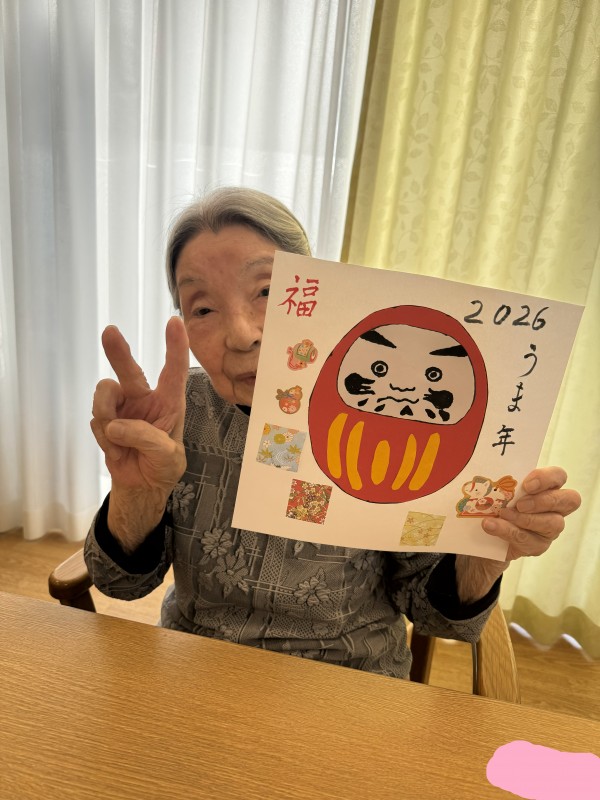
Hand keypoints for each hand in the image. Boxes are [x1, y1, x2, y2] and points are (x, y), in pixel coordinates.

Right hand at [90, 317, 188, 495]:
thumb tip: (115, 425)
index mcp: (170, 403)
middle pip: (130, 371)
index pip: (174, 372)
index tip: (176, 322)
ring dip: (105, 415)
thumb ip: (147, 438)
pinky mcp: (105, 419)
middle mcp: (145, 399)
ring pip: (104, 394)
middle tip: (110, 331)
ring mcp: (123, 408)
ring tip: (117, 441)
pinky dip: (103, 438)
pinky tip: (116, 450)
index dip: (176, 347)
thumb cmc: (163, 466)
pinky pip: (95, 420)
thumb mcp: (167, 456)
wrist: (141, 486)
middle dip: (119, 352)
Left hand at [455, 466, 580, 602]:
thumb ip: (500, 483)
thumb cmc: (493, 506)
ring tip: (502, 515)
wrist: (482, 537)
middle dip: (544, 501)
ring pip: (553, 523)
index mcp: (546, 487)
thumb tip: (486, 471)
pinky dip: (510, 532)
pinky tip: (492, 527)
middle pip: (570, 500)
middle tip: (520, 504)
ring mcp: (549, 528)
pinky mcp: (538, 545)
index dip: (547, 478)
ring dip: (525, 519)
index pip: (559, 476)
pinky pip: (531, 541)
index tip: (526, 484)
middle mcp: (554, 507)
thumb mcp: (495, 491)